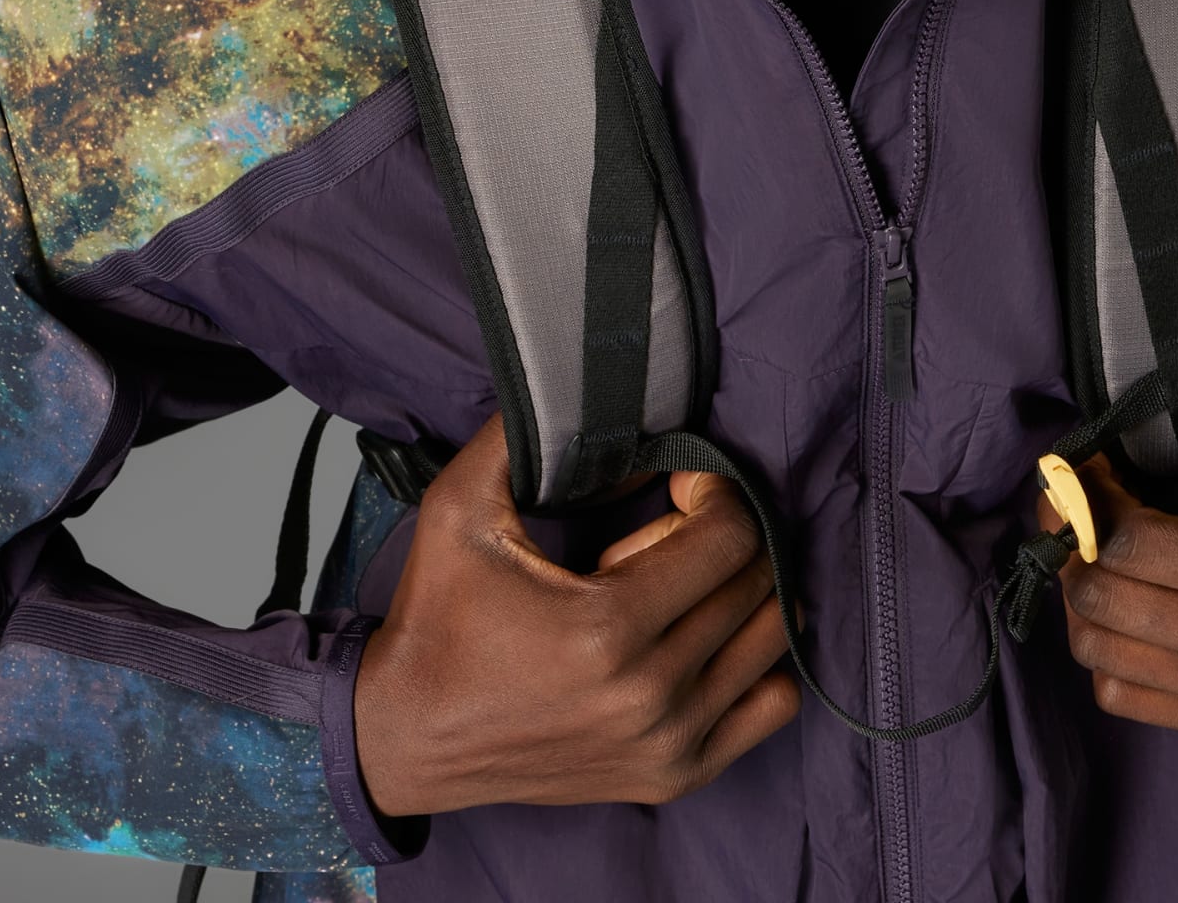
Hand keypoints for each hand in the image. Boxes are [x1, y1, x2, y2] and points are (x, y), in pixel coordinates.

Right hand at [354, 414, 799, 814]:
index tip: (680, 480)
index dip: (714, 490)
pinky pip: (772, 703)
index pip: (730, 538)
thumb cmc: (436, 622)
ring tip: (679, 583)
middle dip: (721, 535)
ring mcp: (669, 744)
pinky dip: (757, 658)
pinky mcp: (672, 776)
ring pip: (774, 638)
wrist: (403, 736)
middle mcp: (650, 695)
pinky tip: (706, 633)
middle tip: (665, 530)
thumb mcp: (460, 506)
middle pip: (756, 581)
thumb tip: (608, 402)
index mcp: (607, 630)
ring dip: (742, 590)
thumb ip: (526, 433)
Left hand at [1046, 365, 1177, 741]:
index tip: (1085, 461)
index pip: (1132, 544)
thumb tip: (1171, 364)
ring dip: (1078, 593)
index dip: (1088, 497)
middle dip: (1068, 538)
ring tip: (1093, 543)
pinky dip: (1105, 646)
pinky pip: (1126, 696)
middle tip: (1071, 496)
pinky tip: (1124, 596)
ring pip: (1100, 655)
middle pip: (1103, 602)